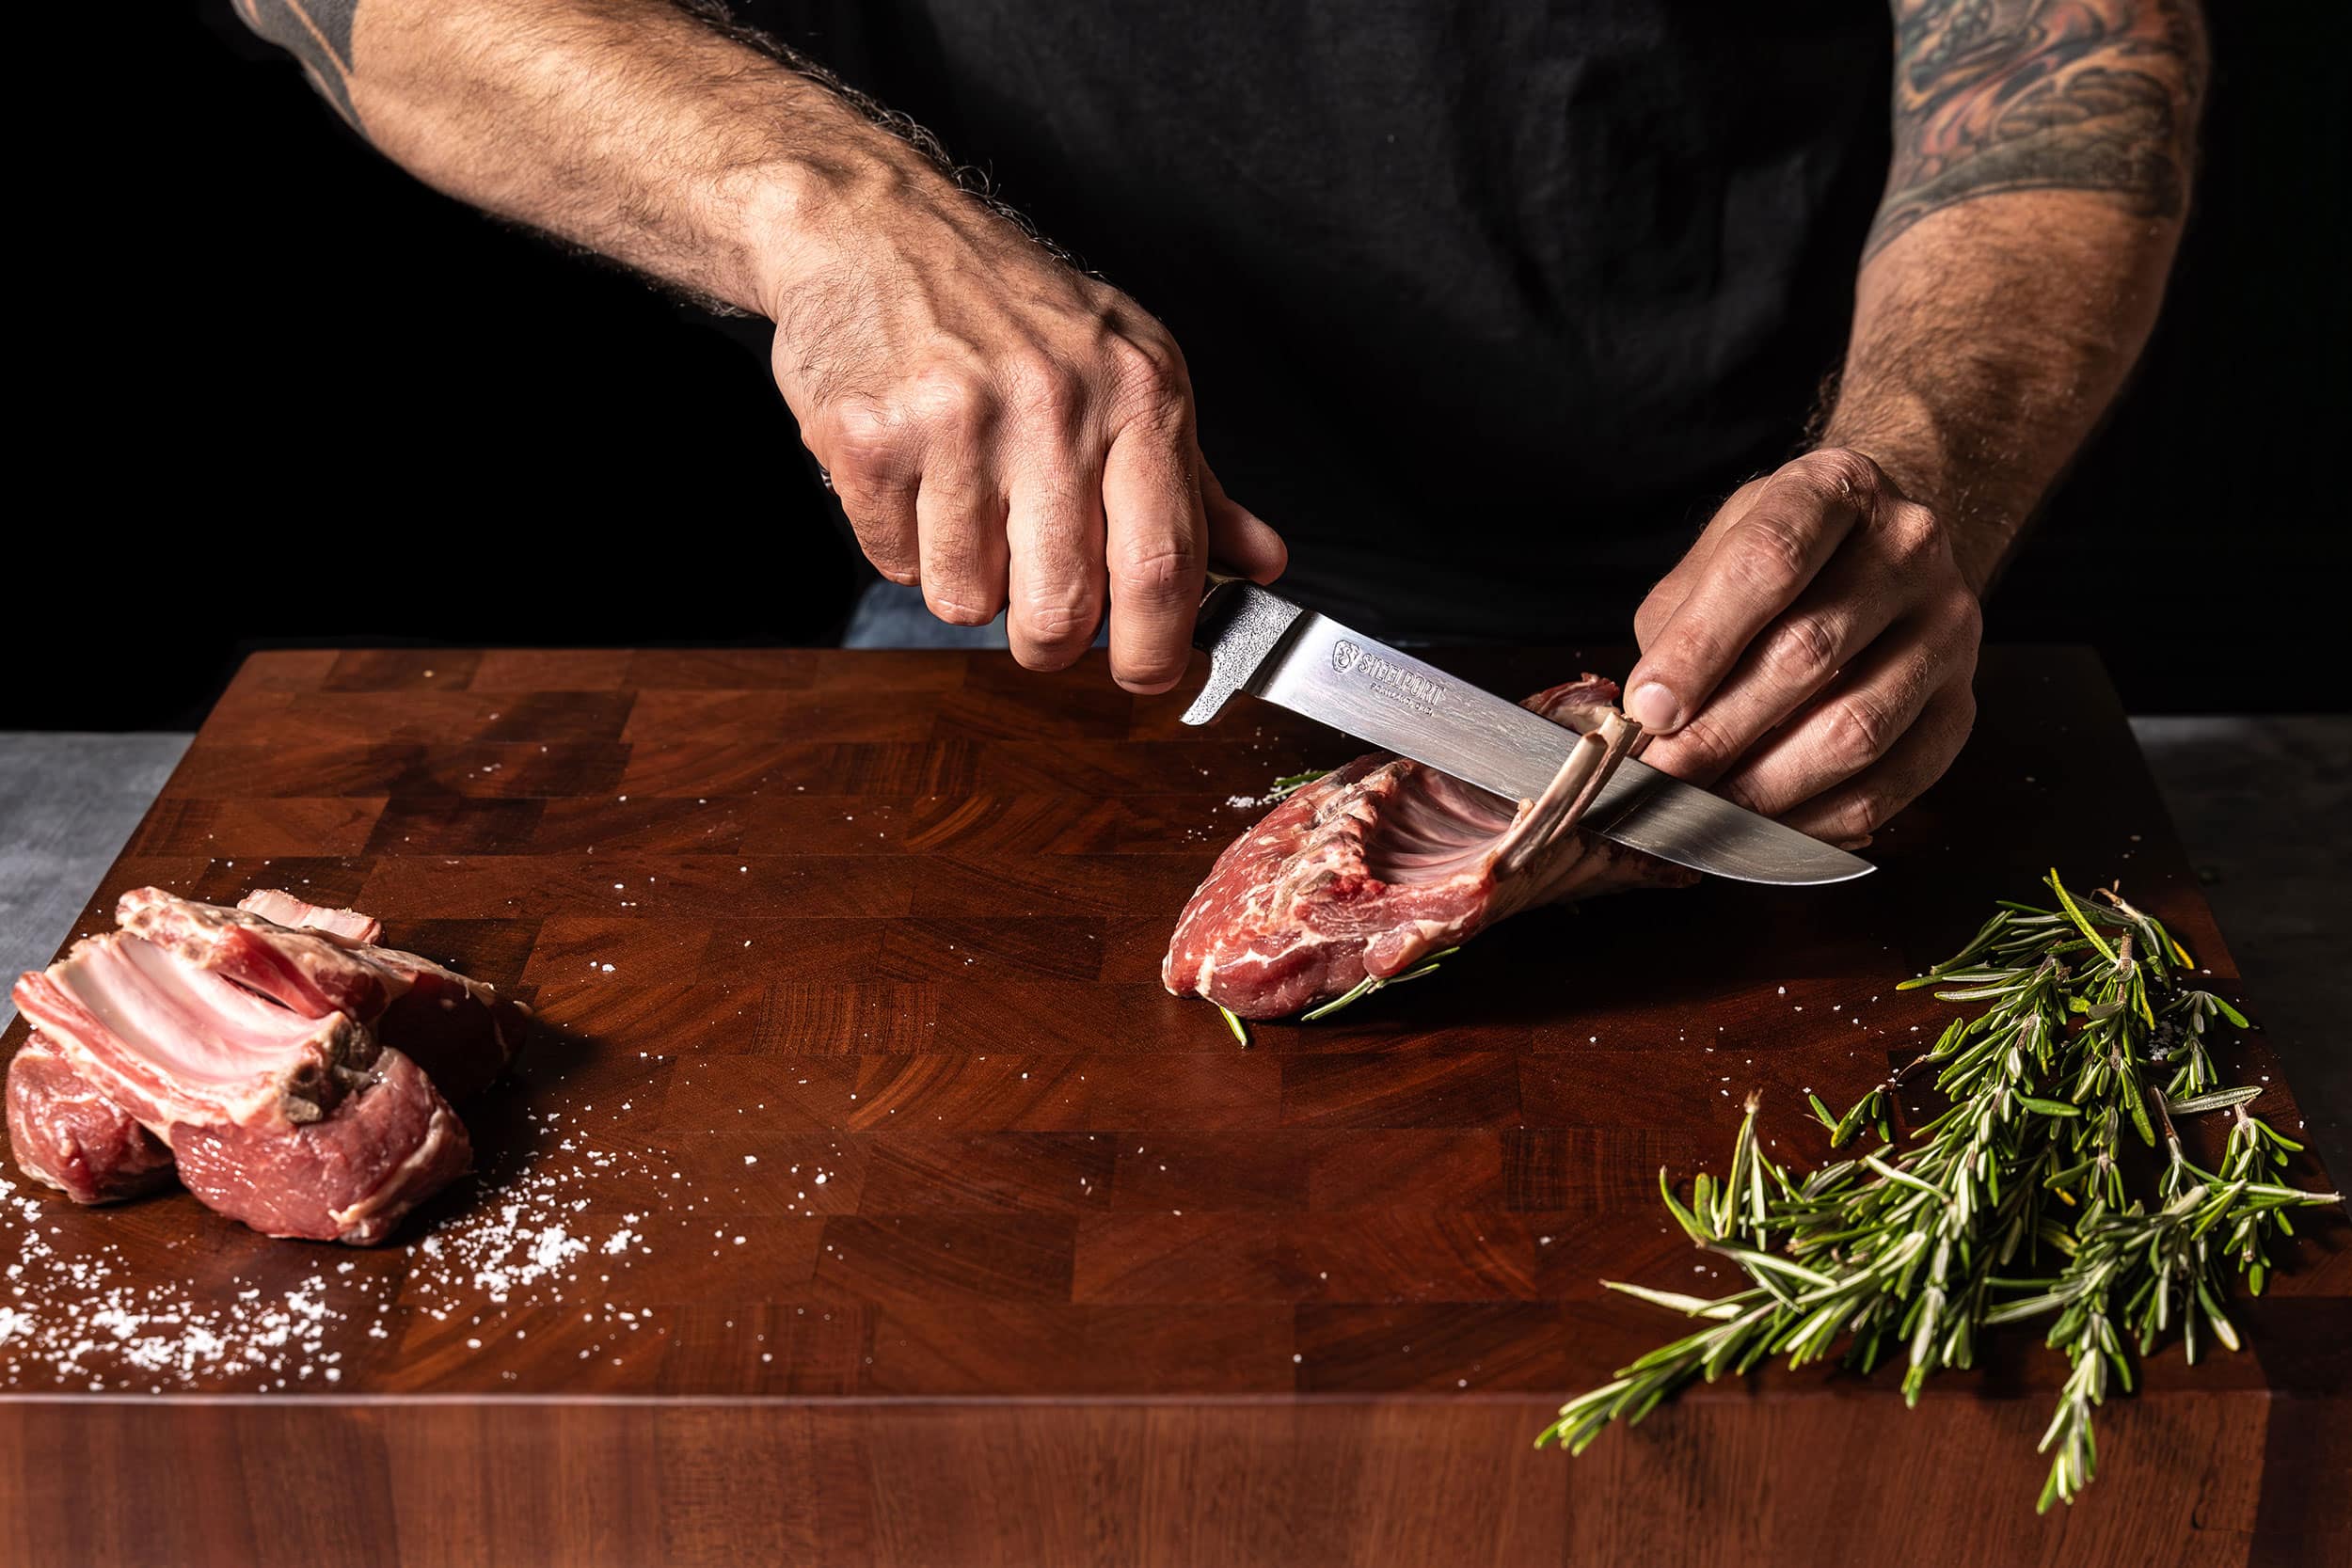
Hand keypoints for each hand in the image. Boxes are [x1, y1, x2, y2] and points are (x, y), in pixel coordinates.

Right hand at [757, 153, 1284, 692]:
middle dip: (1048, 642)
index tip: (1145, 672)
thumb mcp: (1130, 372)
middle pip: (1062, 609)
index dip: (1156, 648)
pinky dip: (901, 543)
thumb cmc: (1010, 307)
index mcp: (1139, 392)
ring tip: (964, 503)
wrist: (871, 225)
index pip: (1165, 563)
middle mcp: (1057, 403)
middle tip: (1037, 614)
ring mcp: (960, 420)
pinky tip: (914, 477)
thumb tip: (1261, 562)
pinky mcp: (872, 438)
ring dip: (965, 581)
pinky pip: (896, 562)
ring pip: (968, 599)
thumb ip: (1195, 482)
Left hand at [1623, 448, 1981, 847]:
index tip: (1648, 711)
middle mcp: (1909, 547)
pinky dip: (1820, 819)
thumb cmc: (1783, 559)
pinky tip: (1764, 829)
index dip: (1701, 648)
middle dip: (1720, 732)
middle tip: (1661, 778)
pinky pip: (1895, 783)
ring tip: (1703, 809)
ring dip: (1766, 787)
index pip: (1768, 565)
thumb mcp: (1716, 558)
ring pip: (1857, 729)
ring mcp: (1951, 626)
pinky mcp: (1964, 704)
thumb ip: (1678, 629)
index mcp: (1834, 491)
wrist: (1882, 548)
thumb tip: (1648, 724)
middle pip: (1811, 653)